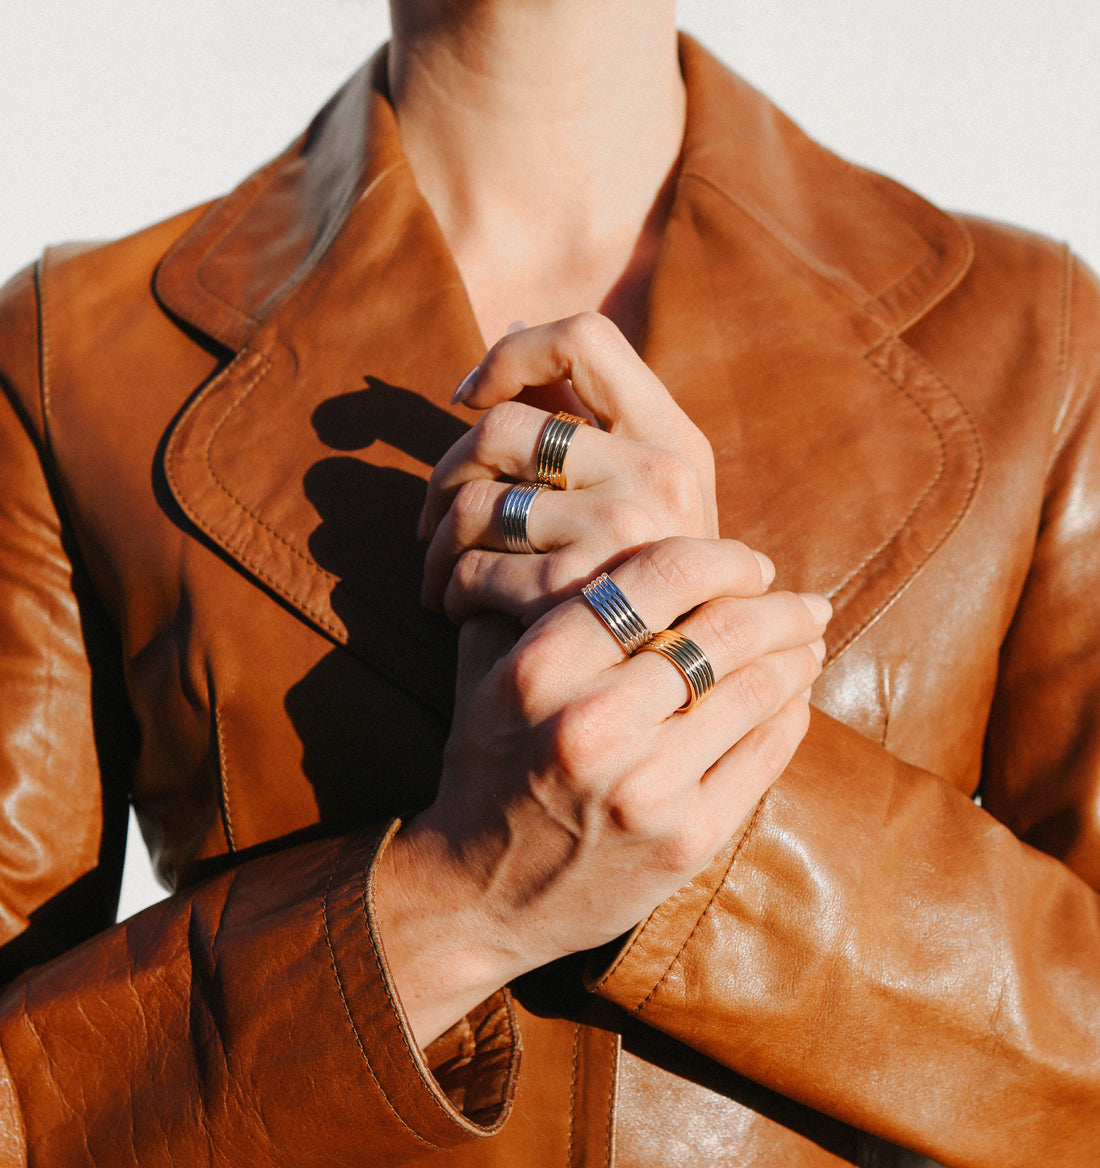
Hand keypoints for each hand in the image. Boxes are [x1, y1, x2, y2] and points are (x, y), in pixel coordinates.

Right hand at [375, 536, 829, 1044]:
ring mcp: (645, 787)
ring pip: (756, 690)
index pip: (659, 574)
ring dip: (797, 657)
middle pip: (723, 631)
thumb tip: (624, 537)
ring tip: (809, 643)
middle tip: (806, 602)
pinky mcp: (686, 840)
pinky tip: (792, 700)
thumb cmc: (487, 773)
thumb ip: (539, 603)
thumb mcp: (488, 678)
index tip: (750, 562)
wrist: (477, 898)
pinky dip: (789, 716)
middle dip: (781, 607)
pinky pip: (765, 755)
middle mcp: (592, 724)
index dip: (723, 557)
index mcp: (540, 669)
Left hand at [420, 313, 734, 624]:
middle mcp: (661, 476)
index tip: (468, 397)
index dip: (510, 352)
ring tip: (442, 577)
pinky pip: (473, 567)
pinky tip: (458, 611)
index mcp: (676, 441)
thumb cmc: (644, 602)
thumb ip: (585, 423)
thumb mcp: (642, 507)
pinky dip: (449, 590)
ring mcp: (624, 534)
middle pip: (505, 427)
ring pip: (476, 501)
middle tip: (436, 519)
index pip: (584, 336)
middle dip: (446, 472)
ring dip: (437, 544)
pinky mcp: (580, 593)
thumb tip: (512, 331)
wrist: (675, 707)